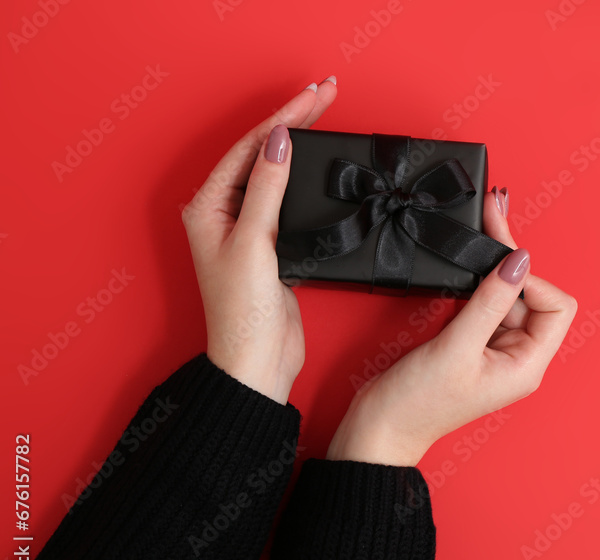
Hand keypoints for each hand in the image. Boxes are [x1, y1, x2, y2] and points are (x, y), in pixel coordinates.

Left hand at [181, 78, 337, 403]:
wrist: (257, 363)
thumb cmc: (242, 314)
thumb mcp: (254, 243)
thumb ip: (268, 189)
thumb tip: (279, 142)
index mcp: (208, 207)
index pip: (251, 147)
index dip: (284, 118)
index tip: (316, 97)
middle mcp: (224, 213)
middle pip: (263, 153)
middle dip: (295, 122)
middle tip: (327, 93)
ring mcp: (249, 229)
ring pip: (276, 173)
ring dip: (301, 145)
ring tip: (324, 116)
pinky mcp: (272, 246)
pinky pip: (288, 199)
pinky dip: (305, 179)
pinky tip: (319, 167)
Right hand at [327, 187, 577, 465]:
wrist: (381, 427)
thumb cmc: (417, 404)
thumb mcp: (456, 346)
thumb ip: (489, 300)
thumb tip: (519, 261)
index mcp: (527, 365)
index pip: (557, 307)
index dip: (532, 279)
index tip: (500, 265)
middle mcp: (518, 358)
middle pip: (533, 296)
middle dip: (511, 262)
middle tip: (491, 216)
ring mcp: (495, 350)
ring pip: (507, 296)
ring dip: (492, 269)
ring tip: (481, 229)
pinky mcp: (472, 344)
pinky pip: (485, 305)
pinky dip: (476, 284)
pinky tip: (464, 268)